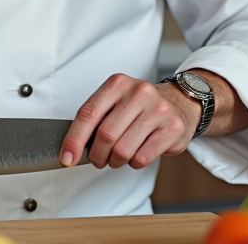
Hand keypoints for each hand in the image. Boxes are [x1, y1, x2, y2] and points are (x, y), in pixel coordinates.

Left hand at [60, 73, 198, 169]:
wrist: (181, 101)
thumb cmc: (141, 106)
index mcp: (118, 84)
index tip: (66, 157)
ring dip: (115, 161)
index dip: (74, 139)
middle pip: (105, 135)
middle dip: (97, 155)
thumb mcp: (117, 100)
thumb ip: (97, 118)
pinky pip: (142, 158)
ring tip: (117, 158)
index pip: (88, 113)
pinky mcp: (172, 128)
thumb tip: (72, 148)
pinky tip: (137, 154)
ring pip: (123, 150)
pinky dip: (134, 163)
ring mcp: (158, 110)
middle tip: (98, 160)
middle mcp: (139, 93)